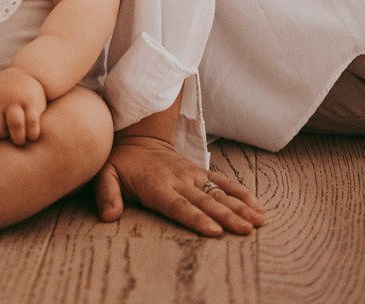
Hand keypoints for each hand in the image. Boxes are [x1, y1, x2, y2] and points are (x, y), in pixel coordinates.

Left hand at [0, 68, 46, 146]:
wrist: (28, 73)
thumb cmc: (5, 96)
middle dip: (3, 136)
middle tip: (9, 134)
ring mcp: (16, 97)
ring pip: (15, 125)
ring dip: (18, 138)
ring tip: (20, 139)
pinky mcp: (32, 101)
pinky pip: (32, 124)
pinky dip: (32, 134)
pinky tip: (32, 134)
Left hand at [94, 136, 263, 236]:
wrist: (136, 135)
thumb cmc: (120, 162)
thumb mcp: (106, 174)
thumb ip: (107, 194)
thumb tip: (109, 216)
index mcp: (157, 185)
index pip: (179, 205)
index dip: (197, 218)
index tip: (215, 231)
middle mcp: (179, 180)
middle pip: (205, 201)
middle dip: (227, 216)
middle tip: (246, 229)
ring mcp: (191, 174)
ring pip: (219, 192)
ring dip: (240, 206)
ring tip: (258, 220)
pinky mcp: (200, 171)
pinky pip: (223, 182)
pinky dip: (241, 192)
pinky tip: (257, 206)